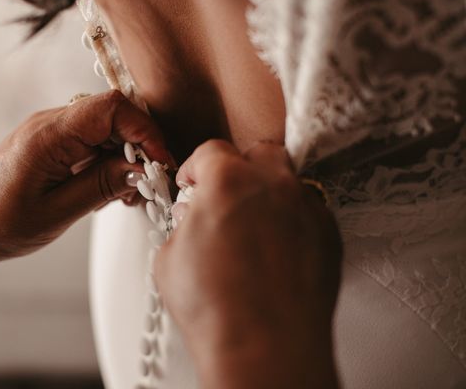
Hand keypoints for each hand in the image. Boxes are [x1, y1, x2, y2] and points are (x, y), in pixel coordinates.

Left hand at [0, 90, 171, 270]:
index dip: (145, 131)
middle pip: (113, 115)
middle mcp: (49, 123)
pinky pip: (90, 142)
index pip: (113, 108)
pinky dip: (107, 162)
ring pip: (104, 129)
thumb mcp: (58, 212)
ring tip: (126, 194)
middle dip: (138, 147)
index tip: (159, 163)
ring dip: (124, 157)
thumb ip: (103, 185)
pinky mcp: (49, 145)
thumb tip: (141, 168)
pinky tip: (108, 190)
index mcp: (48, 134)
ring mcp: (49, 133)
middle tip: (146, 185)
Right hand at [155, 140, 341, 387]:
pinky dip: (293, 219)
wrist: (264, 347)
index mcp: (227, 180)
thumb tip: (192, 220)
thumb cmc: (217, 309)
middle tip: (226, 195)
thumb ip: (183, 224)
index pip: (210, 151)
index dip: (195, 167)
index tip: (192, 182)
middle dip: (240, 167)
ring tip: (254, 222)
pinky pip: (310, 210)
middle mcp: (272, 184)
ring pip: (289, 178)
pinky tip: (277, 247)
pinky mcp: (328, 234)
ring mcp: (306, 207)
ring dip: (269, 190)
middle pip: (258, 152)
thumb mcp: (170, 257)